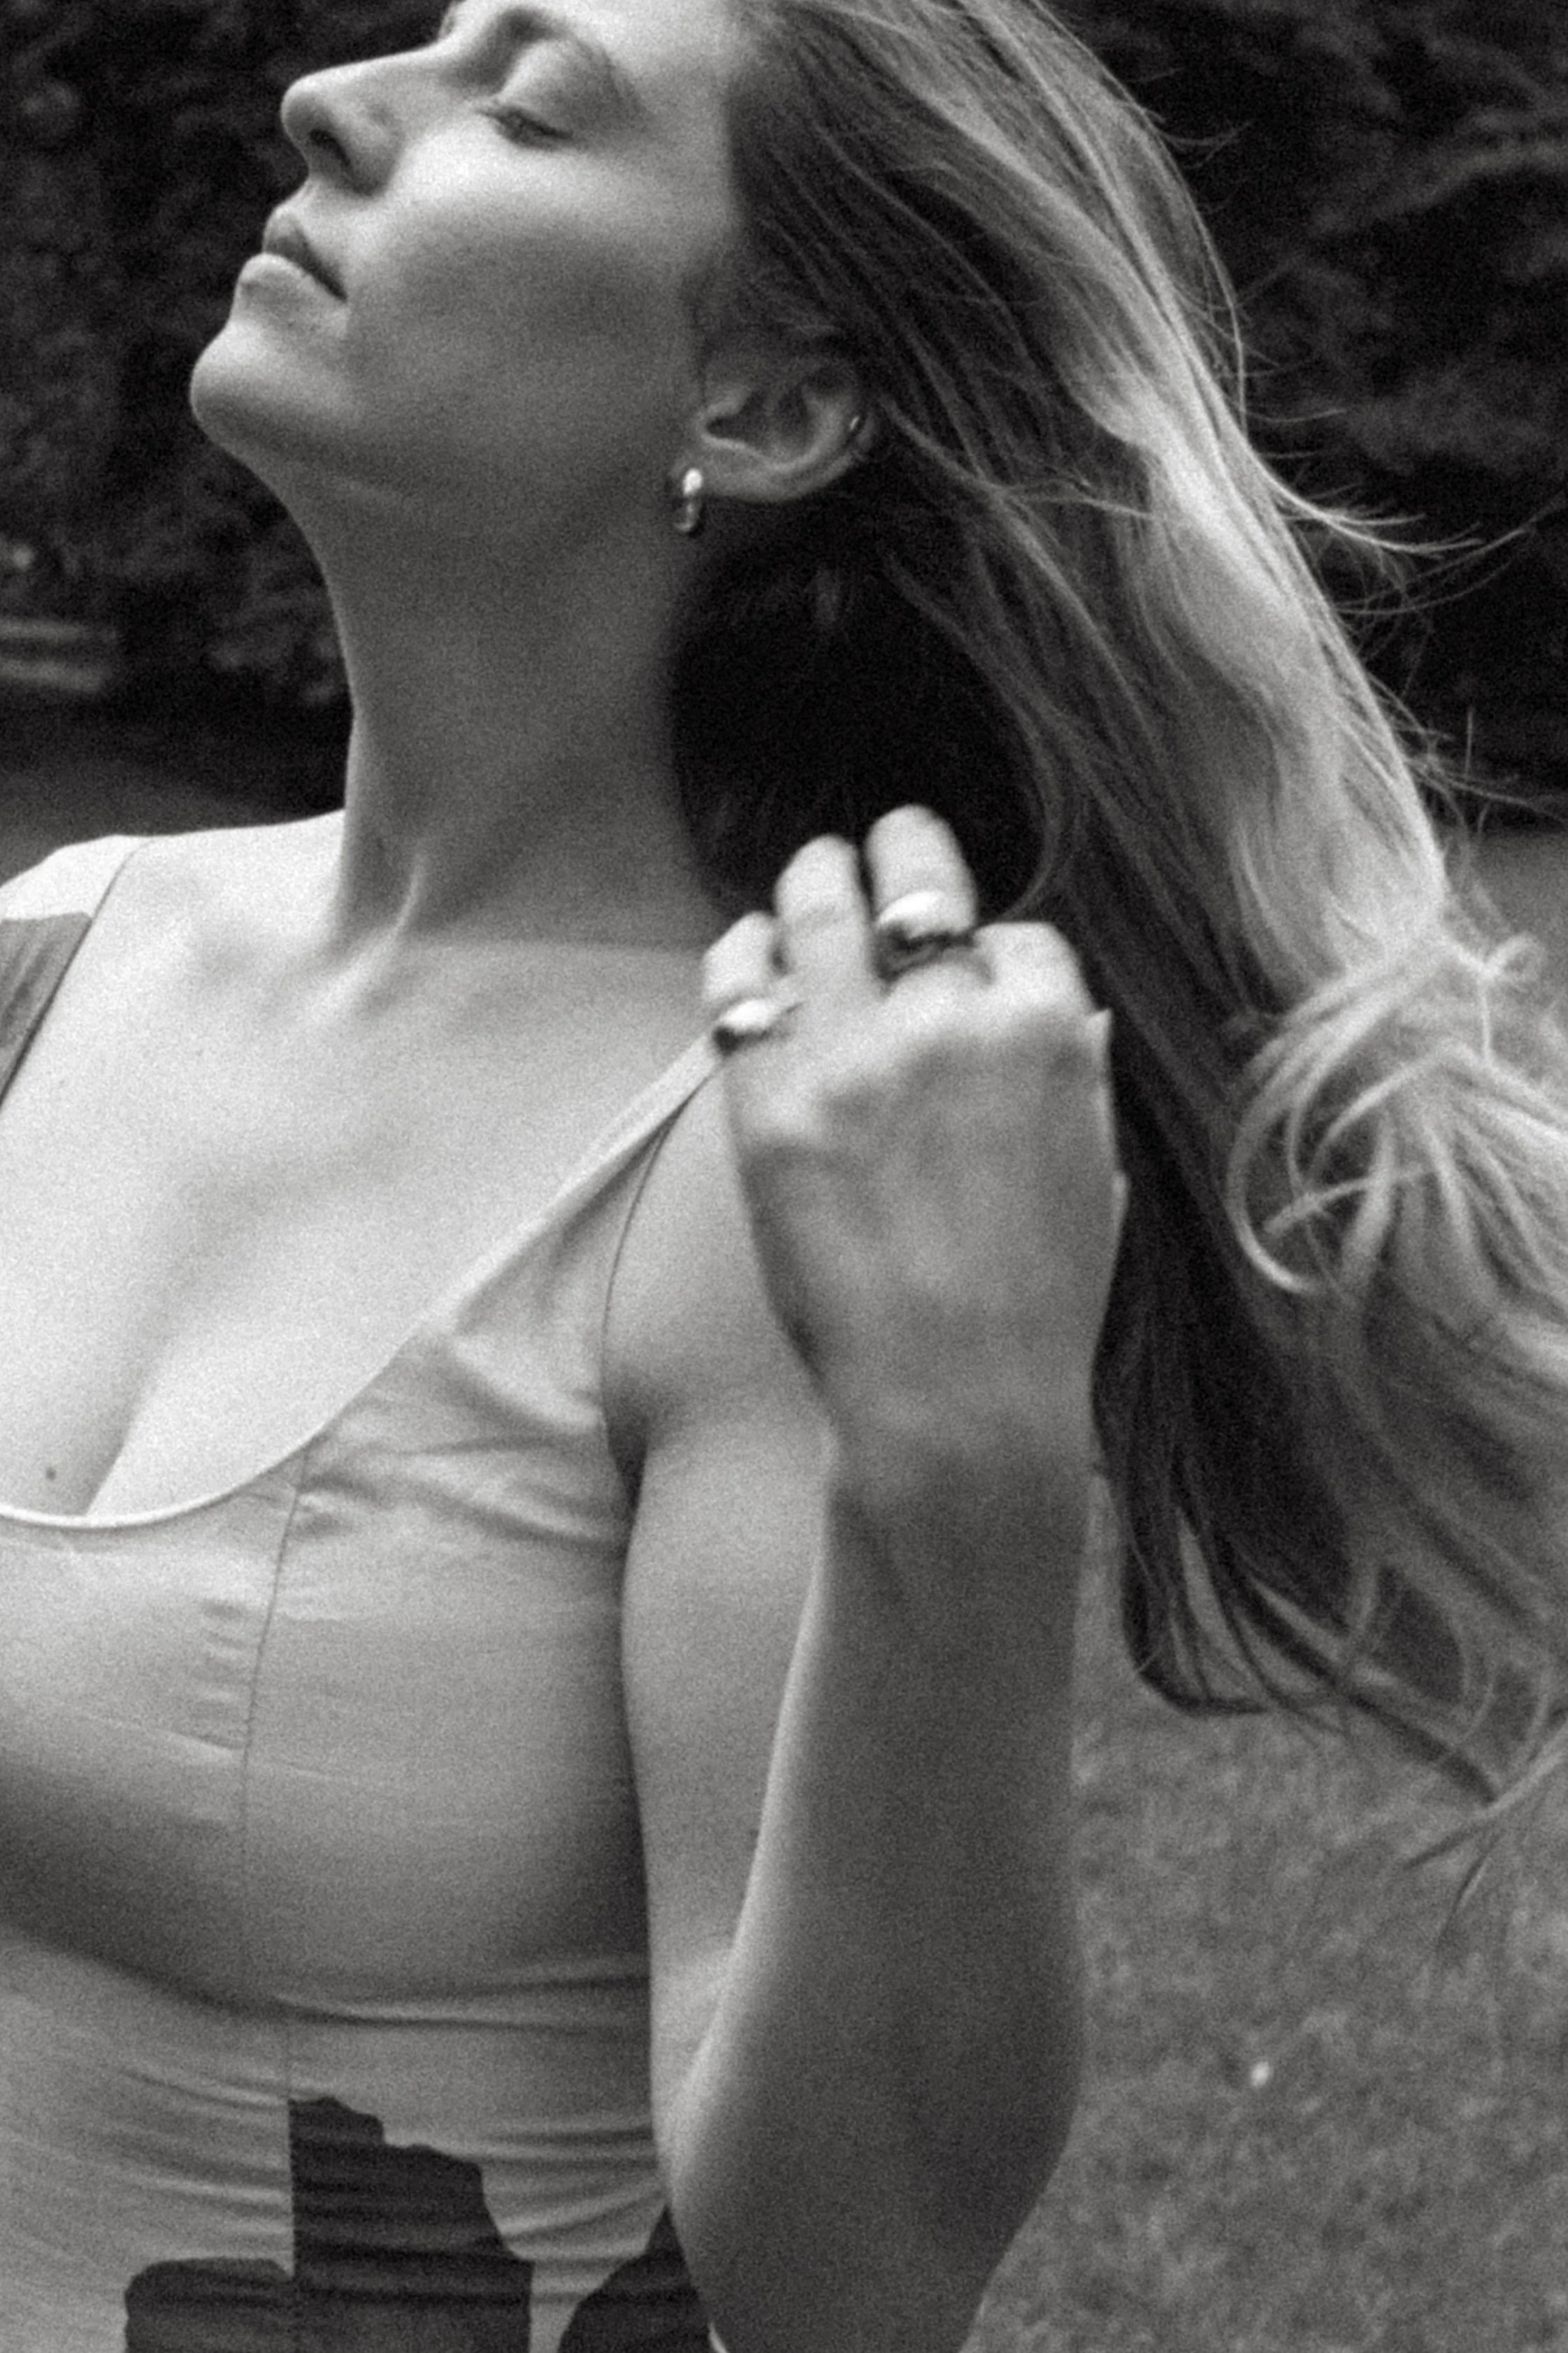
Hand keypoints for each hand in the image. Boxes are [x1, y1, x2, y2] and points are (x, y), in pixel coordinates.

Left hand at [702, 807, 1124, 1505]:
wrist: (953, 1400)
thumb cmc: (1038, 1308)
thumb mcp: (1095, 1176)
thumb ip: (1079, 1083)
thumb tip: (1066, 1021)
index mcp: (1051, 1034)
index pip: (1018, 937)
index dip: (991, 948)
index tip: (971, 965)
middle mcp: (952, 1023)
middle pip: (919, 887)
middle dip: (904, 849)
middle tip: (884, 841)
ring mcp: (855, 1059)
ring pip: (823, 909)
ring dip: (818, 876)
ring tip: (812, 872)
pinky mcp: (771, 1105)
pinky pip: (741, 985)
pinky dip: (745, 955)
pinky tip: (753, 954)